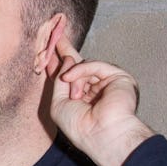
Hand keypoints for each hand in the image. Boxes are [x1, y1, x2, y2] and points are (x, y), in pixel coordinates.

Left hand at [49, 34, 154, 165]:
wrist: (100, 134)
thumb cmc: (78, 127)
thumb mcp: (58, 103)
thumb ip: (59, 80)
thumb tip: (66, 58)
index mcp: (80, 95)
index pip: (67, 73)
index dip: (58, 59)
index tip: (49, 44)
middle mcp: (93, 87)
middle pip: (76, 62)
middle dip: (63, 49)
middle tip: (54, 31)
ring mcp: (106, 81)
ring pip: (83, 65)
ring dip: (73, 78)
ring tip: (75, 96)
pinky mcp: (118, 76)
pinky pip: (95, 65)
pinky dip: (82, 71)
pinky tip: (71, 78)